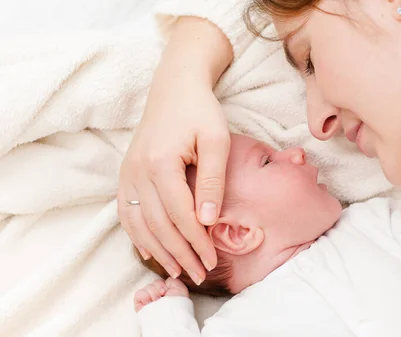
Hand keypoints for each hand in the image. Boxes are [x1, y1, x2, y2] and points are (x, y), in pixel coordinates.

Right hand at [118, 17, 232, 284]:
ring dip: (158, 251)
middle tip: (198, 275)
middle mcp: (137, 171)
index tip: (212, 262)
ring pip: (139, 224)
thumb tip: (208, 222)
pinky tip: (149, 251)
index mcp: (161, 163)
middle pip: (158, 225)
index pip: (180, 216)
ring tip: (177, 271)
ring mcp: (127, 173)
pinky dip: (138, 235)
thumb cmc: (200, 111)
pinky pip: (126, 212)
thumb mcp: (217, 140)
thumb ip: (213, 181)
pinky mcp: (126, 173)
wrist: (174, 87)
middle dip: (180, 254)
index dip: (196, 242)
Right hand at [134, 278, 188, 311]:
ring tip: (157, 300)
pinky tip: (150, 301)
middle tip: (163, 295)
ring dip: (153, 292)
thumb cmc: (177, 304)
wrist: (171, 315)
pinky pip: (139, 293)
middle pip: (154, 282)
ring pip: (148, 287)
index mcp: (167, 291)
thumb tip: (166, 278)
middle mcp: (158, 294)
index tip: (167, 289)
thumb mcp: (179, 287)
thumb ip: (172, 280)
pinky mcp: (140, 303)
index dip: (164, 283)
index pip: (161, 280)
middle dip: (159, 287)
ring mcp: (149, 299)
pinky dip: (145, 296)